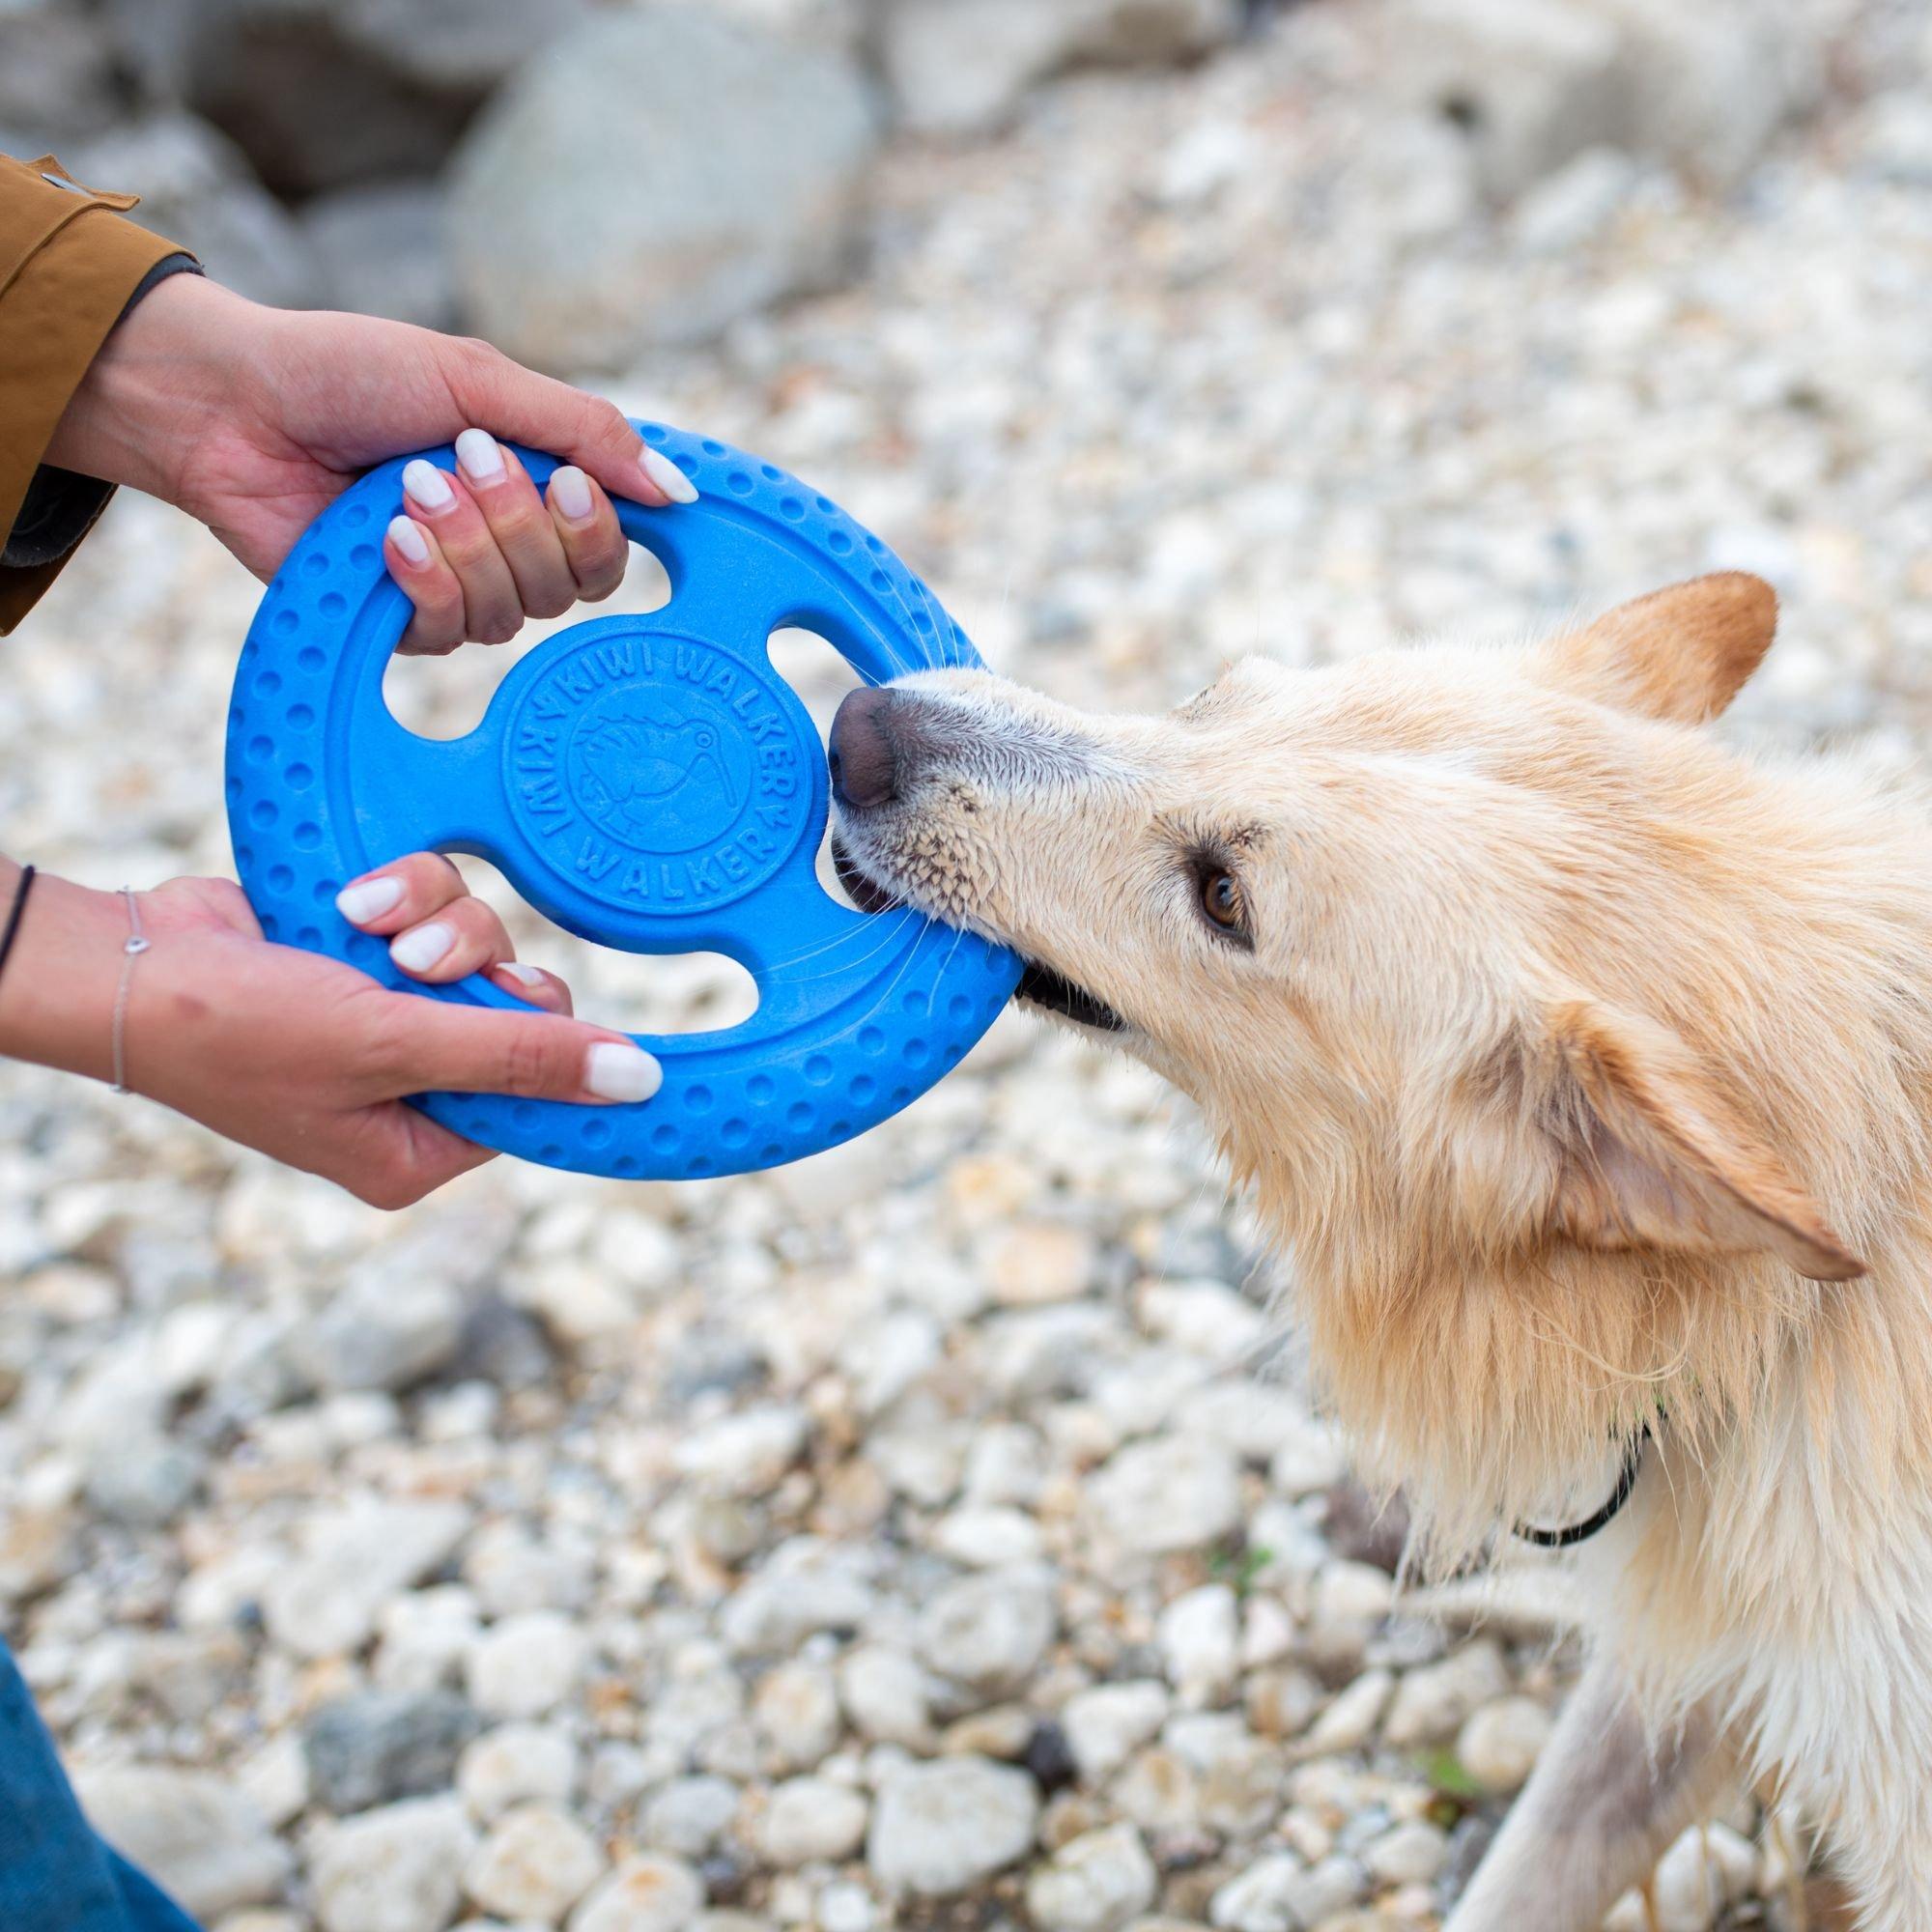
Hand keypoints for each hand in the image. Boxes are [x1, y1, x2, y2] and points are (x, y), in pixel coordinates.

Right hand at [0, 860, 659, 1208]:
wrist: (128, 961)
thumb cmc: (242, 1031)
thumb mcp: (393, 1046)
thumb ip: (519, 1057)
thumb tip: (638, 1083)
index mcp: (421, 1147)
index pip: (540, 1101)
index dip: (551, 1047)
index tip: (533, 1004)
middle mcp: (414, 1089)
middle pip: (522, 1013)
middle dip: (479, 969)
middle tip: (422, 964)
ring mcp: (391, 1017)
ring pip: (483, 947)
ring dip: (436, 921)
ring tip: (366, 924)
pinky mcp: (372, 953)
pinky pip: (436, 908)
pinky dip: (401, 892)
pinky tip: (350, 898)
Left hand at [44, 274, 697, 651]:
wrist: (234, 403)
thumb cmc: (351, 374)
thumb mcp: (479, 380)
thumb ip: (585, 430)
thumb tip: (679, 491)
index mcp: (533, 486)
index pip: (611, 546)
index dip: (600, 526)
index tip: (564, 480)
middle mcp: (504, 546)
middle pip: (571, 586)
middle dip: (517, 521)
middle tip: (460, 457)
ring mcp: (455, 588)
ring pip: (513, 611)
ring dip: (464, 540)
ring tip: (404, 484)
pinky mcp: (399, 622)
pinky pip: (451, 632)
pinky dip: (425, 577)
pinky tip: (387, 535)